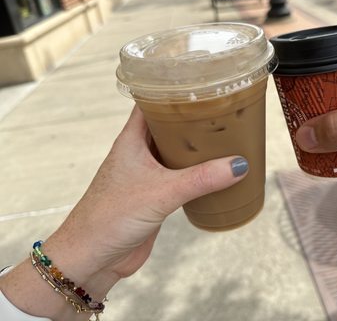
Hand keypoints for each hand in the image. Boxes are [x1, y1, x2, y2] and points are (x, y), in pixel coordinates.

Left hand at [0, 106, 247, 319]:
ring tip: (225, 136)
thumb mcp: (162, 192)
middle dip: (193, 119)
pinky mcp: (154, 196)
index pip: (152, 103)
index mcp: (131, 140)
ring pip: (175, 152)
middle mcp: (138, 153)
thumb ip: (202, 179)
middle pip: (168, 126)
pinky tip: (215, 172)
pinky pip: (180, 177)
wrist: (92, 258)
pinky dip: (196, 172)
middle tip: (223, 109)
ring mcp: (146, 175)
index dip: (173, 90)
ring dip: (196, 147)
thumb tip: (239, 164)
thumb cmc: (111, 218)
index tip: (200, 83)